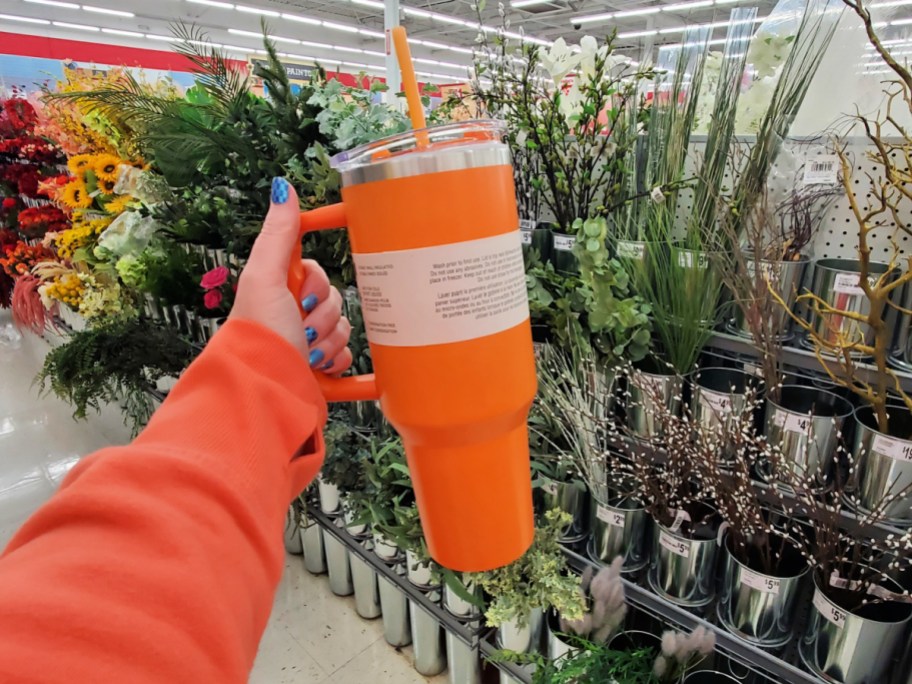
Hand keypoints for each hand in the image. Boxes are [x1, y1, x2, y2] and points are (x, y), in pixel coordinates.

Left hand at [230, 177, 352, 373]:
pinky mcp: (323, 367)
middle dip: (322, 317)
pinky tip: (320, 368)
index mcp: (278, 289)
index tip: (303, 296)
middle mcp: (292, 314)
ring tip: (306, 354)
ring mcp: (309, 342)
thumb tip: (283, 187)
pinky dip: (337, 362)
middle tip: (301, 329)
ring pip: (343, 327)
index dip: (316, 283)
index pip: (316, 271)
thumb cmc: (259, 335)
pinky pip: (348, 354)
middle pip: (334, 299)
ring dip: (328, 342)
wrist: (266, 391)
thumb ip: (278, 234)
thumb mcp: (265, 278)